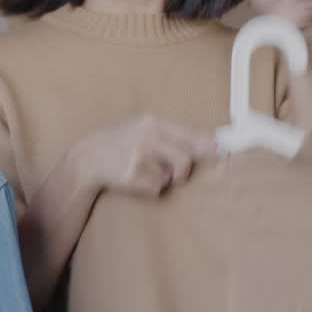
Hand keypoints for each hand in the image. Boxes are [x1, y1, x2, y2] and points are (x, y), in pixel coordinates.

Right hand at [66, 114, 217, 196]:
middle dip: (184, 171)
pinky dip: (150, 187)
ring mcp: (138, 156)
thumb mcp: (143, 130)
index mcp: (151, 123)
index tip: (222, 150)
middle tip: (178, 174)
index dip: (207, 143)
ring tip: (147, 171)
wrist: (89, 157)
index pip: (186, 133)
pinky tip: (135, 178)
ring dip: (164, 179)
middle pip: (184, 158)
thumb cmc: (122, 143)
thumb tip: (210, 141)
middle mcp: (145, 137)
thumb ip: (172, 135)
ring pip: (170, 176)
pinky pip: (156, 188)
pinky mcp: (131, 175)